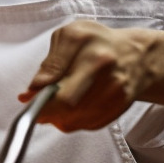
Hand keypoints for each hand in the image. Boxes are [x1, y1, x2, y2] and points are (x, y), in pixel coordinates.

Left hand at [17, 20, 153, 131]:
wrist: (136, 54)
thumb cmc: (97, 43)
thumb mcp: (67, 38)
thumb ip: (50, 63)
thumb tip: (34, 89)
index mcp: (83, 42)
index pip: (53, 78)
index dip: (36, 95)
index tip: (27, 99)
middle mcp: (102, 64)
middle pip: (66, 103)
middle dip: (46, 111)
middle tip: (39, 110)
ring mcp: (114, 86)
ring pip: (76, 119)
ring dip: (60, 118)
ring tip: (57, 106)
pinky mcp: (121, 104)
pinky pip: (90, 124)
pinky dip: (77, 122)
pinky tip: (76, 110)